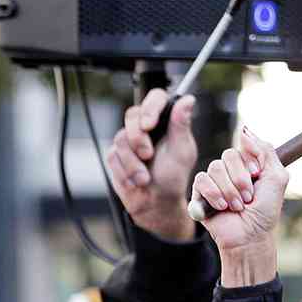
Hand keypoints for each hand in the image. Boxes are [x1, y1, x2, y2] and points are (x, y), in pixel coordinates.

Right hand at [107, 89, 198, 241]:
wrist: (154, 203)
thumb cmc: (172, 178)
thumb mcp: (181, 151)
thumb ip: (181, 125)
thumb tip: (188, 99)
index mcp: (165, 121)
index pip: (155, 98)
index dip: (150, 107)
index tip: (149, 125)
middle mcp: (145, 127)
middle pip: (132, 115)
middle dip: (138, 138)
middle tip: (148, 155)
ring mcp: (129, 140)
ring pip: (120, 138)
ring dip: (133, 162)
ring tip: (144, 178)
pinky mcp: (116, 154)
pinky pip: (112, 156)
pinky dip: (125, 171)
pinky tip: (135, 181)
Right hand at [193, 126, 287, 285]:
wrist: (251, 236)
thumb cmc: (266, 211)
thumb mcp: (277, 176)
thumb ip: (265, 150)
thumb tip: (244, 129)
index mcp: (246, 164)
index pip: (241, 147)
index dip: (249, 163)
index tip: (257, 177)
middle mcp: (229, 171)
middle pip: (228, 156)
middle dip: (240, 180)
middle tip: (248, 198)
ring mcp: (213, 182)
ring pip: (215, 168)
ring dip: (229, 191)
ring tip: (236, 207)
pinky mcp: (199, 194)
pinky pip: (201, 181)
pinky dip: (213, 194)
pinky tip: (221, 207)